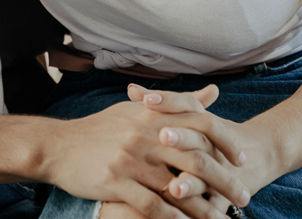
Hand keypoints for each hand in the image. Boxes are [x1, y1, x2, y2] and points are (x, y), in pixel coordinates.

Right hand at [42, 87, 248, 218]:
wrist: (57, 146)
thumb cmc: (100, 129)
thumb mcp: (137, 110)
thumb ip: (177, 103)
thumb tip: (213, 93)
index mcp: (151, 114)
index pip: (199, 123)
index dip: (224, 142)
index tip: (241, 159)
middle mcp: (144, 135)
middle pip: (195, 159)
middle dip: (224, 181)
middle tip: (244, 197)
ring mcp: (130, 160)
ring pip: (178, 188)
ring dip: (204, 208)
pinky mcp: (115, 182)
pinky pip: (152, 206)